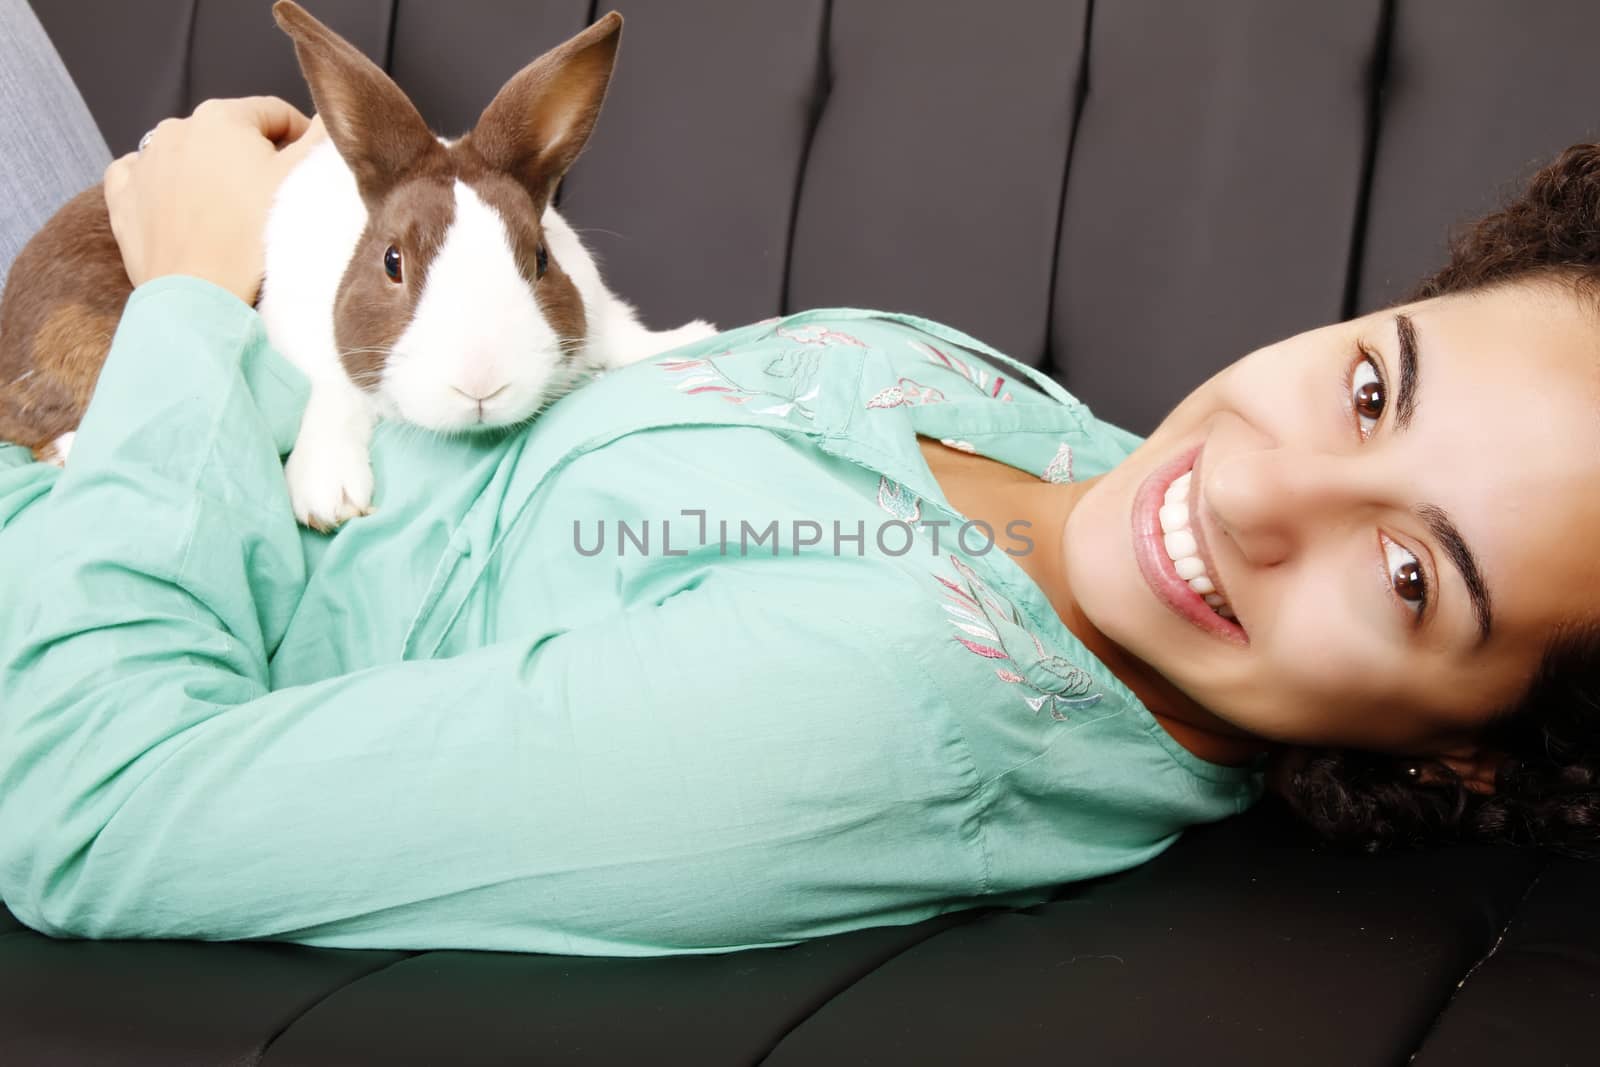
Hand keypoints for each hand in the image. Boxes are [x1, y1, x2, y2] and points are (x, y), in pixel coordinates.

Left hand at [103, 97, 326, 304]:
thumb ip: (323, 135)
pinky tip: (183, 207)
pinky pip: (144, 177)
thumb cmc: (255, 237)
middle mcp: (175, 128)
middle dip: (254, 159)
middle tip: (273, 200)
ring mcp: (144, 162)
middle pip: (231, 134)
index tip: (308, 170)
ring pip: (190, 154)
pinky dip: (164, 186)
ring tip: (232, 213)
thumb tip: (331, 113)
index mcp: (221, 117)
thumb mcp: (304, 179)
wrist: (202, 296)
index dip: (300, 139)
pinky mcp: (123, 197)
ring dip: (212, 173)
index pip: (275, 114)